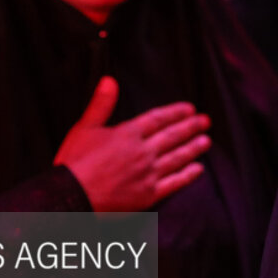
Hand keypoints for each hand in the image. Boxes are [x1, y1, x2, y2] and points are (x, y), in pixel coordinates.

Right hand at [56, 77, 207, 214]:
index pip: (158, 119)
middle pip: (172, 136)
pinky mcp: (148, 195)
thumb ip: (101, 104)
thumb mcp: (84, 128)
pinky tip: (198, 170)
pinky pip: (174, 184)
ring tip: (206, 141)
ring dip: (193, 148)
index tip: (190, 109)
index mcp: (128, 134)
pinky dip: (188, 176)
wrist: (71, 197)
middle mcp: (143, 152)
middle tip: (206, 121)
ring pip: (177, 158)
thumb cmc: (74, 162)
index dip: (175, 112)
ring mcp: (148, 174)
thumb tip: (110, 80)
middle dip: (191, 127)